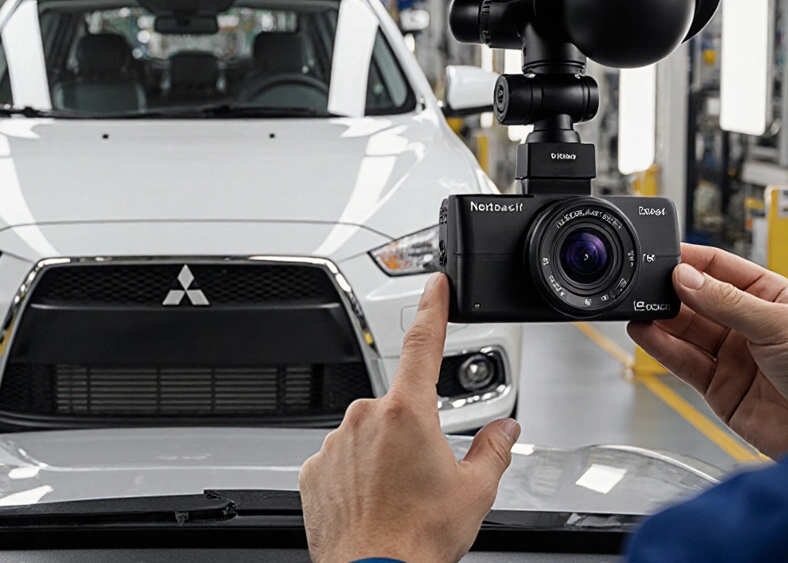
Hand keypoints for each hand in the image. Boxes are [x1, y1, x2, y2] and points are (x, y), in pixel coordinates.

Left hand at [299, 274, 520, 562]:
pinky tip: (372, 502)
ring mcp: (335, 442)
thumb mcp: (474, 492)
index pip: (423, 343)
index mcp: (407, 413)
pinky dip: (356, 475)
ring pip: (367, 434)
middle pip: (398, 406)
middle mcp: (365, 418)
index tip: (435, 283)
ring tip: (397, 496)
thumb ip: (494, 450)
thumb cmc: (418, 538)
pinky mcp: (314, 468)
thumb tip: (507, 431)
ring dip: (382, 455)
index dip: (432, 307)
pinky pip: (341, 459)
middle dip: (413, 431)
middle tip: (425, 474)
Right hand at [628, 243, 787, 458]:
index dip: (691, 262)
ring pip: (685, 332)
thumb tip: (685, 277)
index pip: (721, 269)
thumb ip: (727, 302)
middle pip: (697, 301)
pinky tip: (644, 332)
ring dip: (659, 319)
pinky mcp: (718, 389)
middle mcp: (749, 326)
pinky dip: (659, 348)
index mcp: (772, 298)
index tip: (663, 257)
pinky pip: (683, 363)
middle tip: (645, 284)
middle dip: (669, 292)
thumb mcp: (777, 325)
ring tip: (637, 308)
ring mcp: (733, 358)